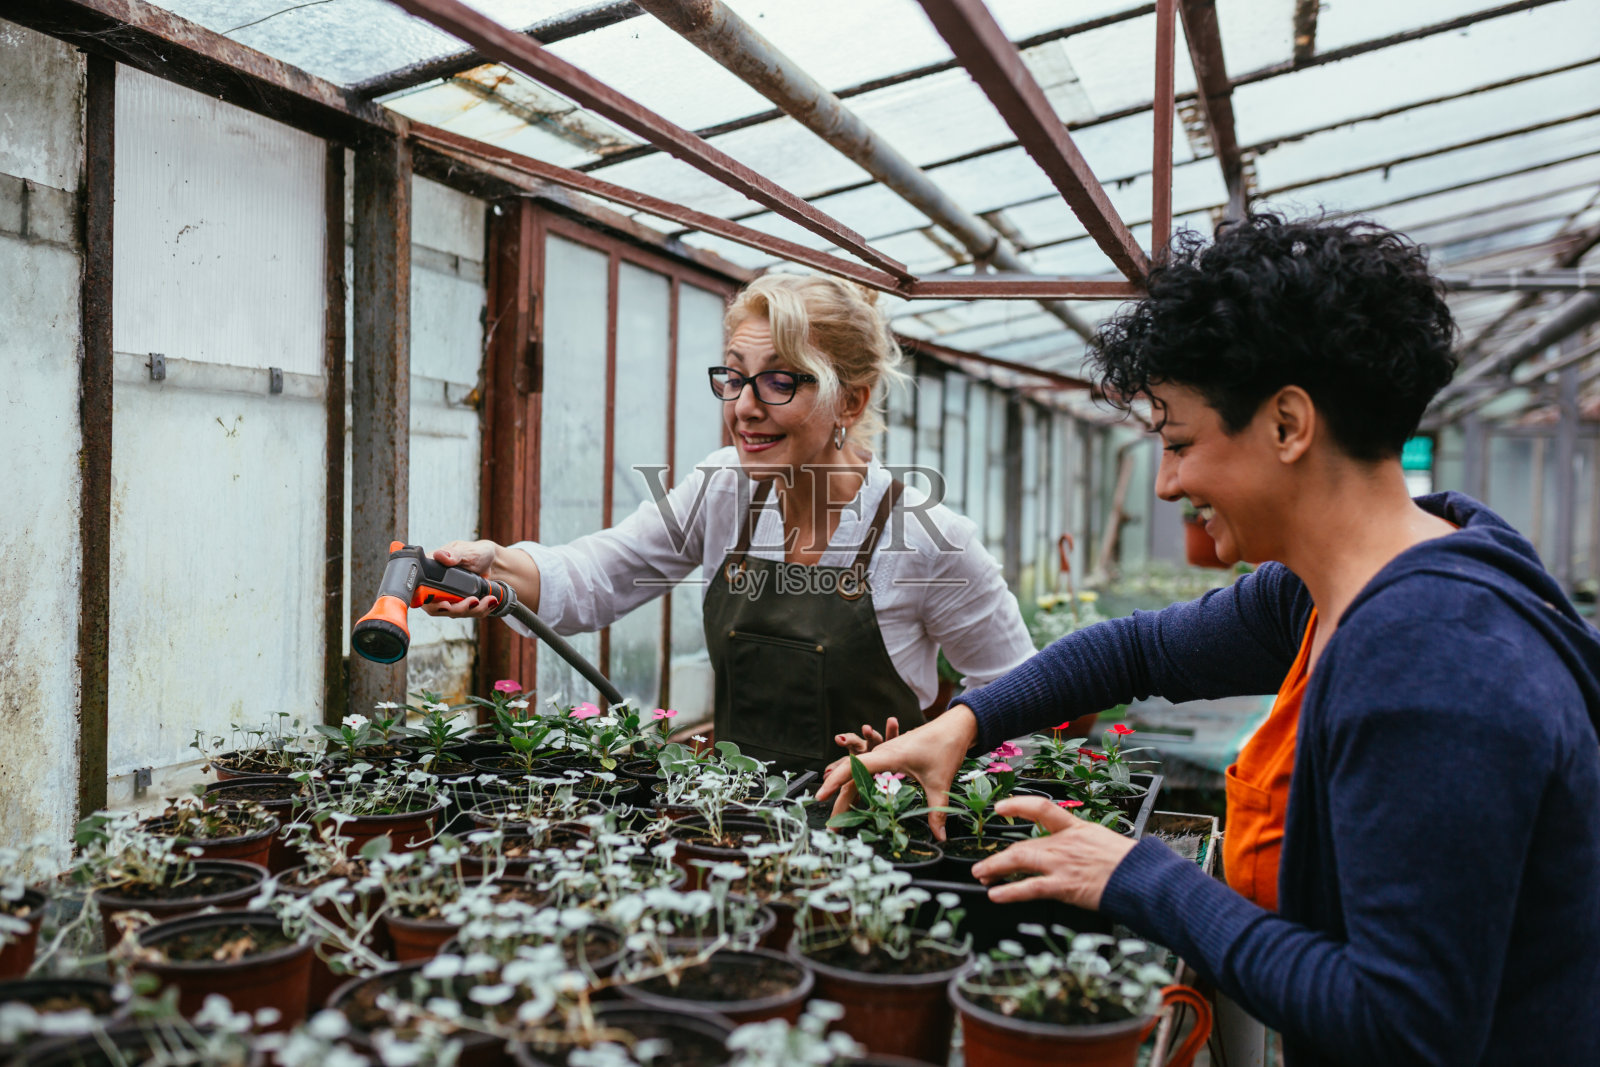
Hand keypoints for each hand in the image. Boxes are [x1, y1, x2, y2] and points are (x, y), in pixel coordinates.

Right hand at [421, 540, 502, 618]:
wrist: (490, 562)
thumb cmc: (476, 552)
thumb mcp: (466, 551)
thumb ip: (453, 554)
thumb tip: (440, 555)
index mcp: (430, 570)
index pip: (421, 591)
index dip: (431, 602)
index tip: (446, 604)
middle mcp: (434, 586)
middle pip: (436, 608)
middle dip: (457, 609)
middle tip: (474, 601)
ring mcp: (446, 597)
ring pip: (453, 613)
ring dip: (472, 610)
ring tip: (488, 600)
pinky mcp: (458, 603)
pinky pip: (465, 613)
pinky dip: (479, 610)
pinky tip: (490, 602)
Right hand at [816, 705, 976, 841]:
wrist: (955, 725)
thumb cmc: (945, 746)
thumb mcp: (940, 782)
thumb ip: (937, 811)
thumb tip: (940, 837)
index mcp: (888, 756)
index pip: (853, 768)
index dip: (834, 783)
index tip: (820, 797)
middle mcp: (881, 754)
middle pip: (852, 778)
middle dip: (839, 802)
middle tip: (834, 828)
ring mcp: (884, 755)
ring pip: (858, 776)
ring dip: (847, 796)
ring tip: (840, 821)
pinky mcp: (890, 757)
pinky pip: (868, 774)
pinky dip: (858, 789)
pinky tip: (854, 806)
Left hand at [970, 796, 1135, 910]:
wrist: (1143, 877)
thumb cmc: (1131, 864)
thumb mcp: (1104, 842)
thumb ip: (1084, 845)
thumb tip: (1075, 853)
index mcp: (1076, 828)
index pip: (1041, 808)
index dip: (1017, 805)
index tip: (1001, 807)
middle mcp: (1065, 843)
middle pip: (1024, 844)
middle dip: (999, 856)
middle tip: (983, 865)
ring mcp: (1062, 863)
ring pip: (1020, 861)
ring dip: (996, 869)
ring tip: (981, 876)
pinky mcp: (1064, 885)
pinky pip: (1030, 887)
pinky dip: (1010, 891)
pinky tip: (996, 895)